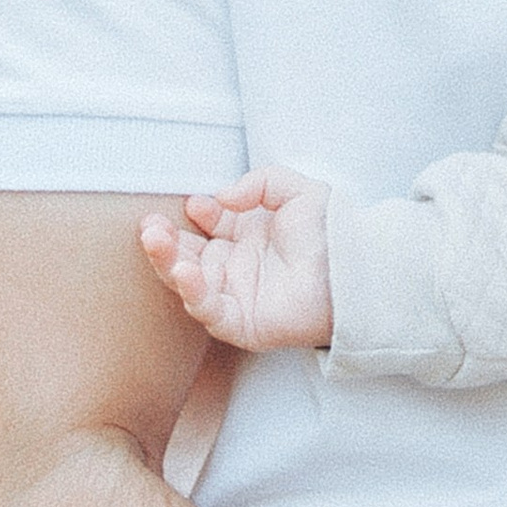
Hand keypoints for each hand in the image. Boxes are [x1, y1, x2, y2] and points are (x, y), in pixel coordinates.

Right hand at [139, 169, 334, 355]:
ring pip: (187, 282)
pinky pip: (208, 310)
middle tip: (150, 224)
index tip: (195, 202)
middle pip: (187, 255)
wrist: (357, 267)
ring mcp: (236, 295)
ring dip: (166, 262)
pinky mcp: (242, 322)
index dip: (198, 214)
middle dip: (164, 240)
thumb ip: (260, 184)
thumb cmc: (332, 232)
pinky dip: (192, 292)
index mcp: (246, 238)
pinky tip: (184, 270)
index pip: (208, 227)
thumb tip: (220, 197)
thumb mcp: (297, 191)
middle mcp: (235, 267)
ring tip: (154, 239)